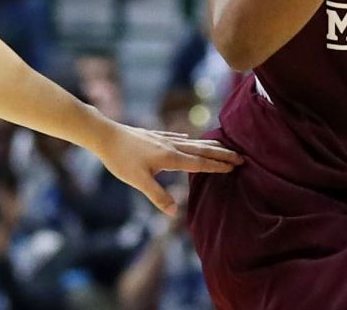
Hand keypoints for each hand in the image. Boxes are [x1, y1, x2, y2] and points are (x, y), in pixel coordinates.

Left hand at [92, 124, 241, 215]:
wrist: (104, 135)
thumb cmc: (120, 159)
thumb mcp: (138, 181)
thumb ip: (157, 196)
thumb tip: (174, 212)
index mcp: (170, 157)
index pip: (199, 163)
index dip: (218, 165)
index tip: (236, 166)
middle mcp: (170, 145)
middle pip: (201, 150)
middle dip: (221, 154)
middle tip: (241, 156)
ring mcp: (162, 139)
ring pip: (191, 142)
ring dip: (209, 145)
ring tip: (223, 146)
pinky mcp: (153, 136)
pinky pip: (177, 137)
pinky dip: (188, 139)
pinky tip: (189, 138)